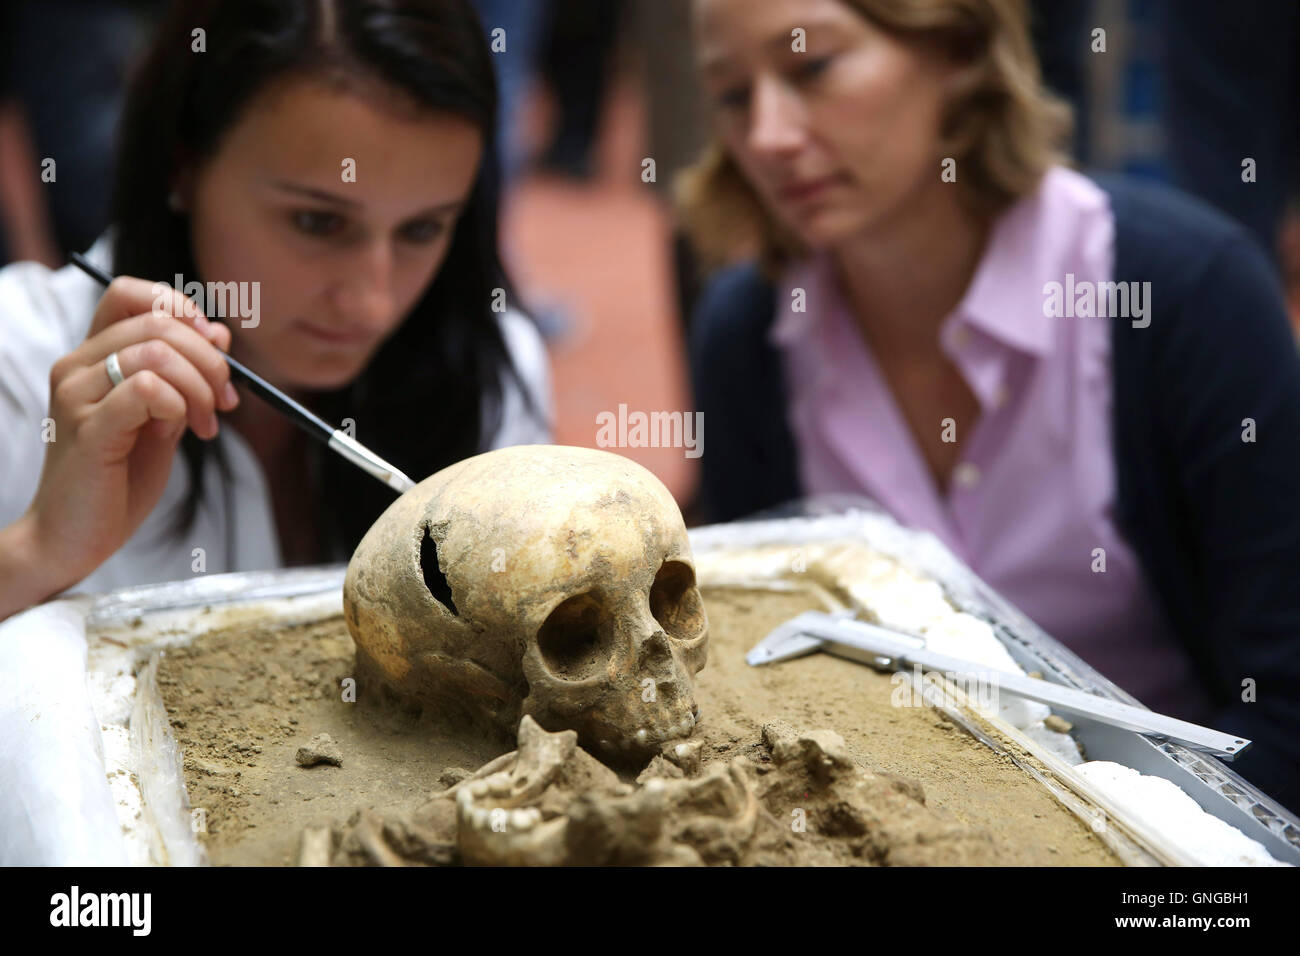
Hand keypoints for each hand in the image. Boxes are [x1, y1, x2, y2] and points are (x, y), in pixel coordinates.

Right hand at [6, 277, 240, 612]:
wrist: (75, 536)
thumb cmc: (118, 479)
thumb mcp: (164, 419)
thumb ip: (186, 377)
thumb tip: (220, 334)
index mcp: (91, 357)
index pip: (130, 293)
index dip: (180, 308)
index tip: (214, 347)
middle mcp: (76, 367)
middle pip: (157, 323)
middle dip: (209, 359)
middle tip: (223, 401)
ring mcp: (76, 396)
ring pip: (156, 353)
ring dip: (200, 387)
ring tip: (206, 424)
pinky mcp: (88, 429)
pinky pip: (147, 390)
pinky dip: (180, 406)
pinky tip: (182, 431)